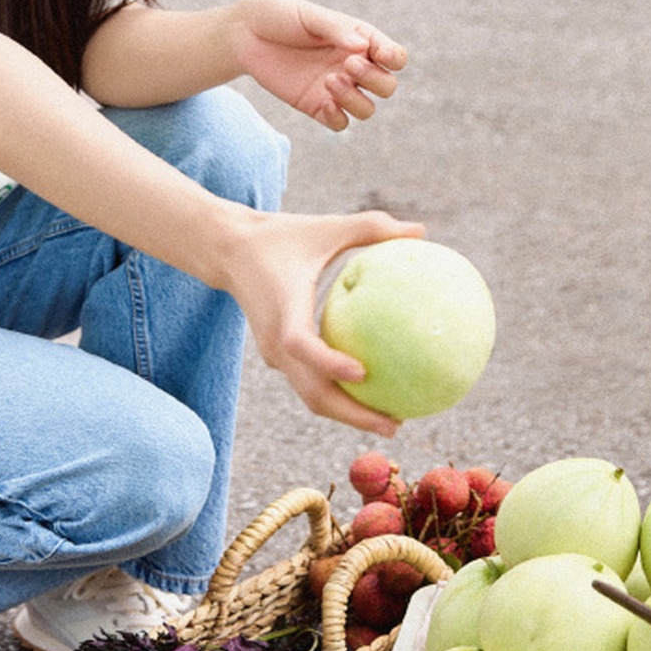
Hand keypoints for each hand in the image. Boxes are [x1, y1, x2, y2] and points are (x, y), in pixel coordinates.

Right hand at [223, 207, 425, 437]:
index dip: (328, 363)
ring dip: (347, 413)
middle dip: (351, 414)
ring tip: (390, 420)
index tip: (362, 373)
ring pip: (310, 395)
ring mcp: (274, 353)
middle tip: (395, 423)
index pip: (300, 344)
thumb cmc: (281, 236)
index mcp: (284, 308)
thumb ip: (370, 227)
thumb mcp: (325, 227)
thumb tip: (420, 230)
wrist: (229, 252)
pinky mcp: (277, 355)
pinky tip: (373, 392)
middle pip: (311, 391)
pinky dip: (338, 395)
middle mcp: (275, 339)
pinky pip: (309, 382)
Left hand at [228, 0, 406, 130]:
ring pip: (367, 109)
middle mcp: (352, 66)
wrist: (244, 35)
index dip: (393, 58)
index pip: (393, 56)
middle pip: (386, 86)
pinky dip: (338, 118)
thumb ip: (336, 29)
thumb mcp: (308, 15)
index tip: (377, 53)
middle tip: (347, 64)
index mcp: (359, 40)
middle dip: (374, 79)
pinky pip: (340, 123)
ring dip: (355, 99)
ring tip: (329, 80)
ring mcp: (335, 88)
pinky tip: (325, 104)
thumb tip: (361, 47)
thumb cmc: (279, 16)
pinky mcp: (315, 105)